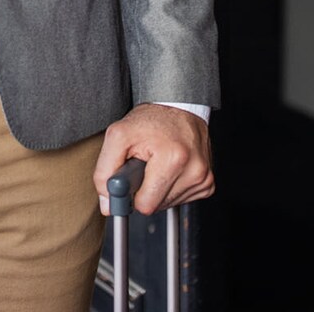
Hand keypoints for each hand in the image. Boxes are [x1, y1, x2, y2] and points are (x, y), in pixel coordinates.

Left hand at [92, 104, 213, 215]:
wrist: (178, 107)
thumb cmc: (151, 120)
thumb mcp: (118, 136)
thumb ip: (105, 171)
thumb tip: (108, 204)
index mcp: (174, 159)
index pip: (146, 205)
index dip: (132, 195)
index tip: (129, 181)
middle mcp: (195, 170)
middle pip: (157, 206)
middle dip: (145, 191)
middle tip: (144, 167)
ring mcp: (204, 178)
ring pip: (169, 204)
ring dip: (159, 189)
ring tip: (158, 164)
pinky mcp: (208, 183)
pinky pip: (182, 200)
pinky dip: (172, 188)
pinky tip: (170, 169)